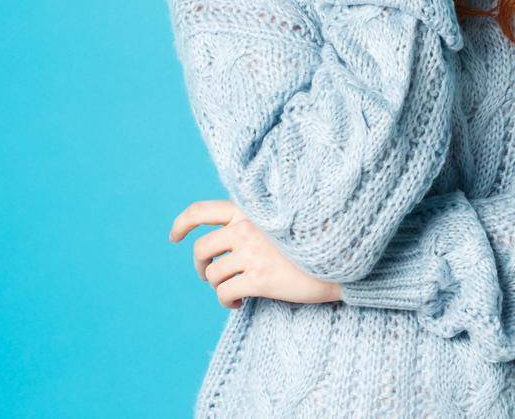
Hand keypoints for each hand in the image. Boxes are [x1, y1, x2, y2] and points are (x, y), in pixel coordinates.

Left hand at [169, 199, 343, 308]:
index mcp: (249, 210)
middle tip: (209, 276)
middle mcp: (246, 228)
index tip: (174, 236)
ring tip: (232, 292)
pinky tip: (239, 304)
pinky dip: (226, 302)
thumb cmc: (311, 239)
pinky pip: (225, 294)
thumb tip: (227, 235)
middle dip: (200, 266)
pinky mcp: (259, 279)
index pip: (202, 211)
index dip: (182, 224)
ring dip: (218, 287)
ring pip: (213, 275)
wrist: (340, 256)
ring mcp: (252, 253)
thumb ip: (253, 220)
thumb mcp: (279, 219)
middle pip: (201, 249)